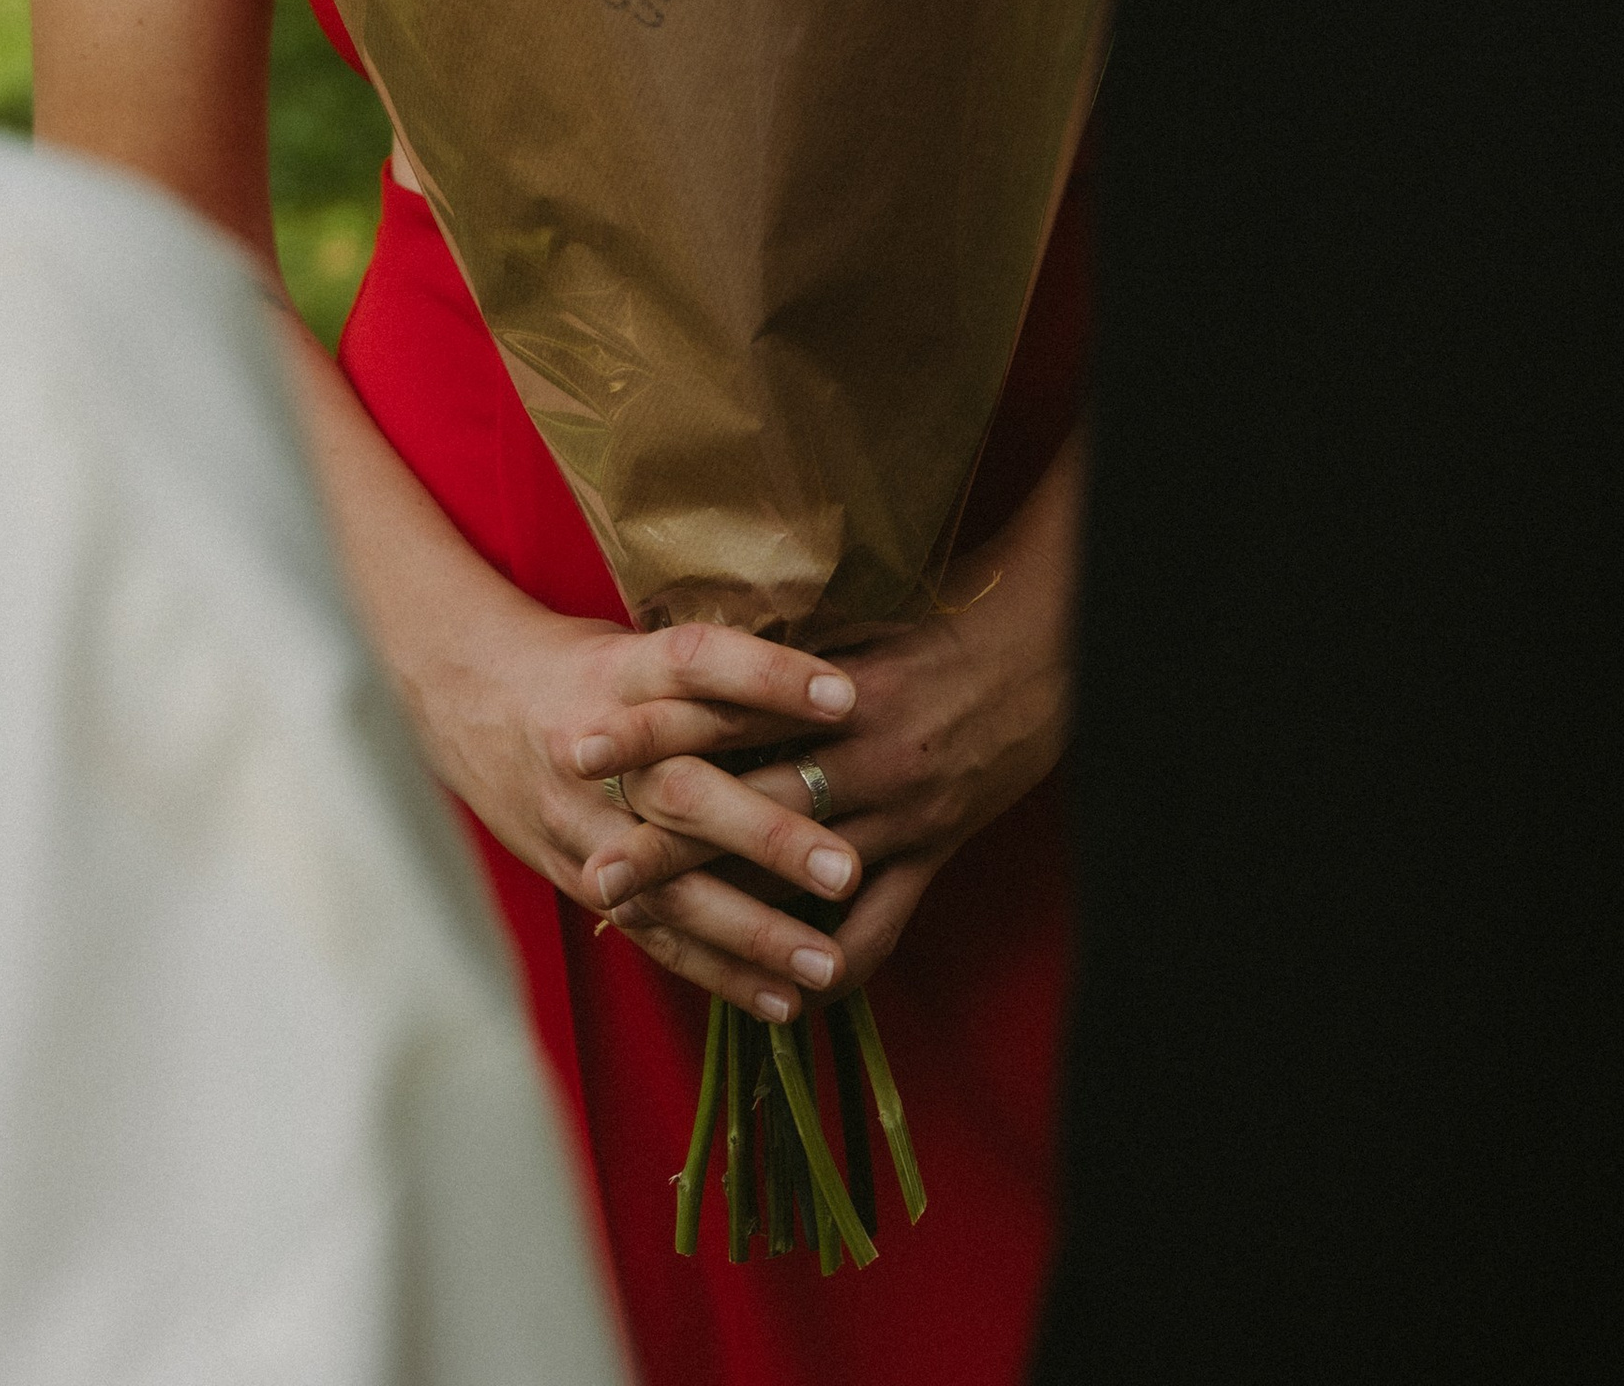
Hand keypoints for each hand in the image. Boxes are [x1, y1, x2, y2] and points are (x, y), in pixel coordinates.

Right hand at [416, 596, 868, 1022]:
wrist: (466, 696)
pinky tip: (782, 1002)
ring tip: (827, 962)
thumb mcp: (637, 643)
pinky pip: (649, 932)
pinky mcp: (576, 876)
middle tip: (846, 867)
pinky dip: (717, 971)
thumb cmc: (583, 665)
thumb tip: (836, 678)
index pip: (696, 664)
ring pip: (666, 883)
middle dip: (766, 835)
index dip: (767, 676)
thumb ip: (716, 671)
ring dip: (751, 930)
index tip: (846, 696)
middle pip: (682, 792)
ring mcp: (579, 821)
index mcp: (619, 670)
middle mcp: (594, 747)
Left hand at [614, 444, 1081, 1001]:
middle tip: (594, 869)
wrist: (1043, 650)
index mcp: (833, 687)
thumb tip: (689, 642)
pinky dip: (833, 968)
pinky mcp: (934, 854)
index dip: (650, 728)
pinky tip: (783, 1003)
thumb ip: (775, 645)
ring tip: (682, 946)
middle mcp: (862, 756)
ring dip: (731, 909)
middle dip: (667, 840)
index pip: (723, 709)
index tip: (581, 744)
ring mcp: (900, 814)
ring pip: (804, 876)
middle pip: (747, 803)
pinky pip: (880, 928)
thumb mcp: (850, 620)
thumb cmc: (937, 622)